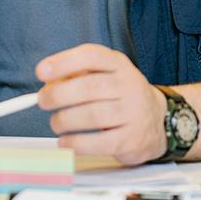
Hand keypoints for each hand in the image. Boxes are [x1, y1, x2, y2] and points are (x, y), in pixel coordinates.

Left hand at [36, 44, 167, 164]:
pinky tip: (67, 141)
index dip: (64, 62)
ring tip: (57, 123)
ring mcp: (133, 113)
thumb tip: (48, 86)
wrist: (159, 120)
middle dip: (57, 95)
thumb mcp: (105, 76)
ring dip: (64, 121)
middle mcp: (129, 85)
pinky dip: (75, 143)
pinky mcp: (131, 139)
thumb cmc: (121, 96)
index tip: (41, 71)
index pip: (91, 56)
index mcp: (119, 64)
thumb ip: (76, 77)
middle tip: (43, 101)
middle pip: (88, 87)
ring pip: (91, 116)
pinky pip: (98, 143)